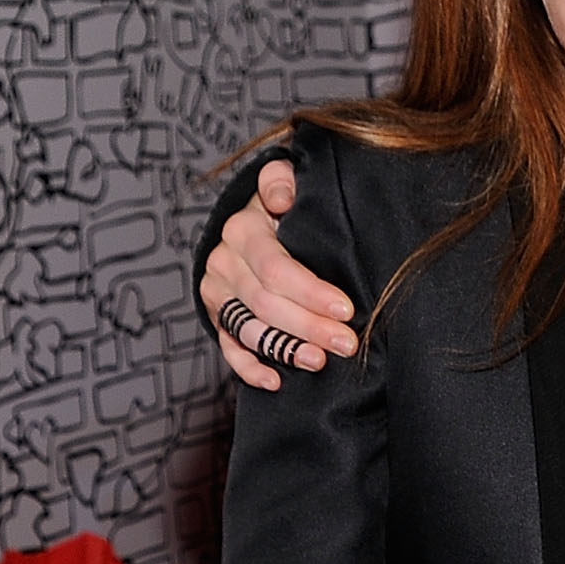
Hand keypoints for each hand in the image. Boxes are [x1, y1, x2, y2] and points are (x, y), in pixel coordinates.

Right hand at [200, 158, 360, 390]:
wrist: (255, 228)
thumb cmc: (282, 210)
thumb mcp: (284, 184)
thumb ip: (283, 181)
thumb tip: (282, 197)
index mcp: (242, 231)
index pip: (275, 268)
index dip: (311, 292)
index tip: (346, 310)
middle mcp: (224, 263)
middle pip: (265, 303)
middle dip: (309, 326)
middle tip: (346, 343)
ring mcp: (218, 295)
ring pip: (249, 329)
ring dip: (286, 349)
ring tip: (320, 361)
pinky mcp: (218, 319)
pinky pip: (229, 349)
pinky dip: (250, 369)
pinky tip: (277, 381)